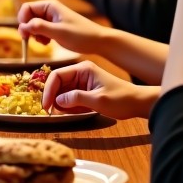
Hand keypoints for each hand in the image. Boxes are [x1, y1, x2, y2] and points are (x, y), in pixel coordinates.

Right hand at [17, 0, 102, 54]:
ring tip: (44, 43)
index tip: (26, 35)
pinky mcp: (55, 26)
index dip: (23, 20)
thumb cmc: (80, 35)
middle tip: (32, 41)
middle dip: (28, 28)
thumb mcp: (59, 32)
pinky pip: (40, 29)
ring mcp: (52, 18)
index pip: (26, 8)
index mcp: (50, 5)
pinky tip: (48, 43)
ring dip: (34, 34)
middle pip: (28, 16)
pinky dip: (41, 37)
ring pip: (33, 24)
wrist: (98, 41)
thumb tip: (23, 26)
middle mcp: (49, 9)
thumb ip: (40, 27)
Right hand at [42, 61, 156, 120]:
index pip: (57, 75)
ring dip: (60, 102)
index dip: (49, 90)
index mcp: (83, 69)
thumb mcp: (97, 100)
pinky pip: (71, 97)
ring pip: (63, 91)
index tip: (45, 105)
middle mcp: (80, 73)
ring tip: (60, 113)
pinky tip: (69, 112)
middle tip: (49, 111)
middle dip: (53, 96)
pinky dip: (67, 105)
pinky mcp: (86, 91)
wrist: (137, 103)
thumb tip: (57, 101)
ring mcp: (83, 82)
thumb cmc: (120, 99)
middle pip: (58, 82)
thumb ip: (76, 98)